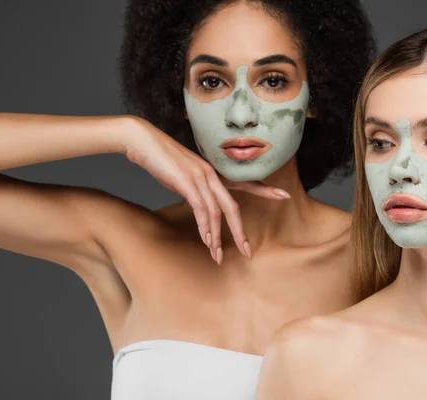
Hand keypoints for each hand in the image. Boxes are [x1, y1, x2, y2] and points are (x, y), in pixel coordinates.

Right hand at [125, 117, 290, 264]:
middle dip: (240, 231)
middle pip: (233, 207)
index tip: (284, 195)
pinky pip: (201, 209)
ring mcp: (200, 178)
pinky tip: (207, 241)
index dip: (265, 189)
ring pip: (217, 213)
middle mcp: (211, 175)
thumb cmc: (160, 158)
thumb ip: (194, 188)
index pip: (243, 182)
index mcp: (213, 172)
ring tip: (218, 257)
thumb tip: (198, 203)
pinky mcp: (187, 182)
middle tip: (248, 252)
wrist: (142, 140)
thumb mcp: (182, 175)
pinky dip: (204, 227)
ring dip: (218, 238)